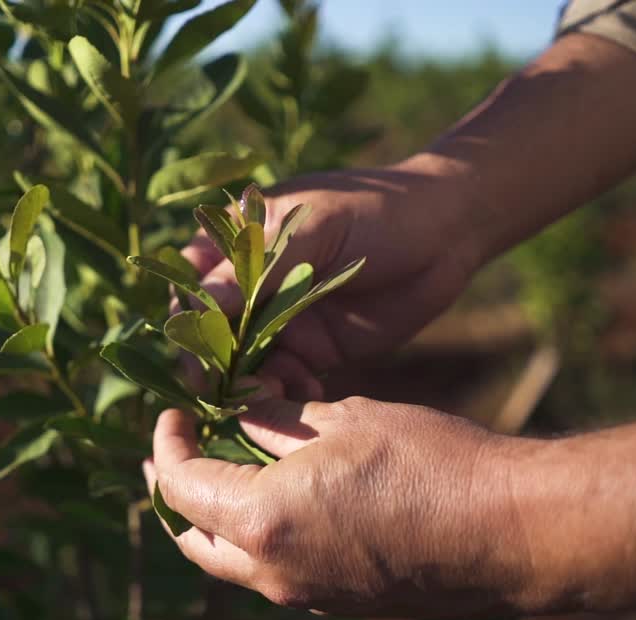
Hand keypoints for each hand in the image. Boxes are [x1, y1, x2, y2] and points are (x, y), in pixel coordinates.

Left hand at [144, 392, 548, 616]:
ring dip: (214, 517)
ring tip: (222, 467)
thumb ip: (277, 421)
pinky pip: (274, 571)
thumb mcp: (345, 421)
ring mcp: (307, 596)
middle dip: (173, 492)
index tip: (174, 413)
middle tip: (175, 450)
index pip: (180, 486)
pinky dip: (257, 534)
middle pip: (191, 538)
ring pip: (231, 561)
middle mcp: (274, 572)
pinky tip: (277, 495)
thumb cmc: (431, 463)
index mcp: (264, 521)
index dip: (167, 443)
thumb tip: (240, 409)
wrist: (510, 531)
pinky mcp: (338, 603)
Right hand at [182, 159, 482, 399]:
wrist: (448, 233)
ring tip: (264, 394)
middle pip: (213, 329)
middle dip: (213, 360)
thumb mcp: (316, 227)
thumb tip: (201, 305)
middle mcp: (253, 283)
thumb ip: (262, 267)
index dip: (187, 313)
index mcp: (240, 238)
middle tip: (220, 386)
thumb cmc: (376, 208)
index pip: (194, 280)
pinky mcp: (314, 348)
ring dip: (247, 381)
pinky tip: (304, 391)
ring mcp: (282, 317)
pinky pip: (285, 377)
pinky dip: (286, 391)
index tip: (193, 342)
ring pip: (245, 360)